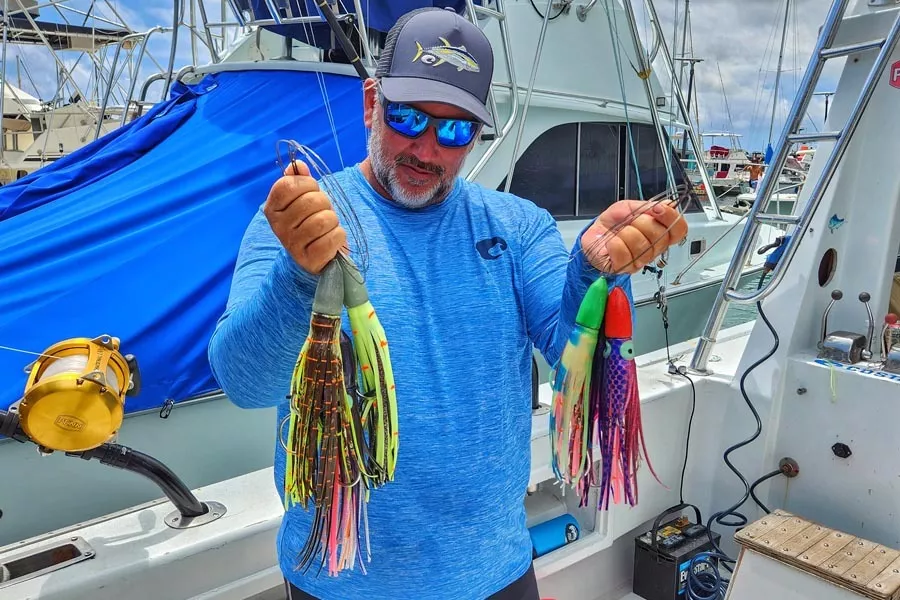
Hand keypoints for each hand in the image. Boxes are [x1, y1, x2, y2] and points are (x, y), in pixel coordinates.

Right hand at [263, 160, 345, 274]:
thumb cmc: (309, 221)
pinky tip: (332, 238)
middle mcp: (278, 227)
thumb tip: (299, 165)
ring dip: (333, 220)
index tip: (312, 191)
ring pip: (324, 219)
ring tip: (327, 225)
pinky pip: (333, 237)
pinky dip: (338, 235)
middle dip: (324, 203)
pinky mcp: (310, 259)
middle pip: (311, 201)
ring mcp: (293, 245)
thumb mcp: (302, 199)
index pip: (289, 185)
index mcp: (272, 208)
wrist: (313, 257)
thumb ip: (299, 180)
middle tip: (322, 211)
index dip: (308, 183)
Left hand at [581, 200, 687, 274]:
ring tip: (618, 232)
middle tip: (630, 221)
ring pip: (642, 245)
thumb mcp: (629, 207)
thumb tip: (667, 205)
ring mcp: (639, 261)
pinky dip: (615, 244)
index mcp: (659, 233)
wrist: (592, 234)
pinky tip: (611, 243)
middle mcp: (652, 249)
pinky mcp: (623, 268)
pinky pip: (624, 255)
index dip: (671, 218)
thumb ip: (647, 206)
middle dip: (642, 222)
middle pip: (660, 236)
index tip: (658, 209)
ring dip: (626, 233)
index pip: (679, 230)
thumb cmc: (612, 224)